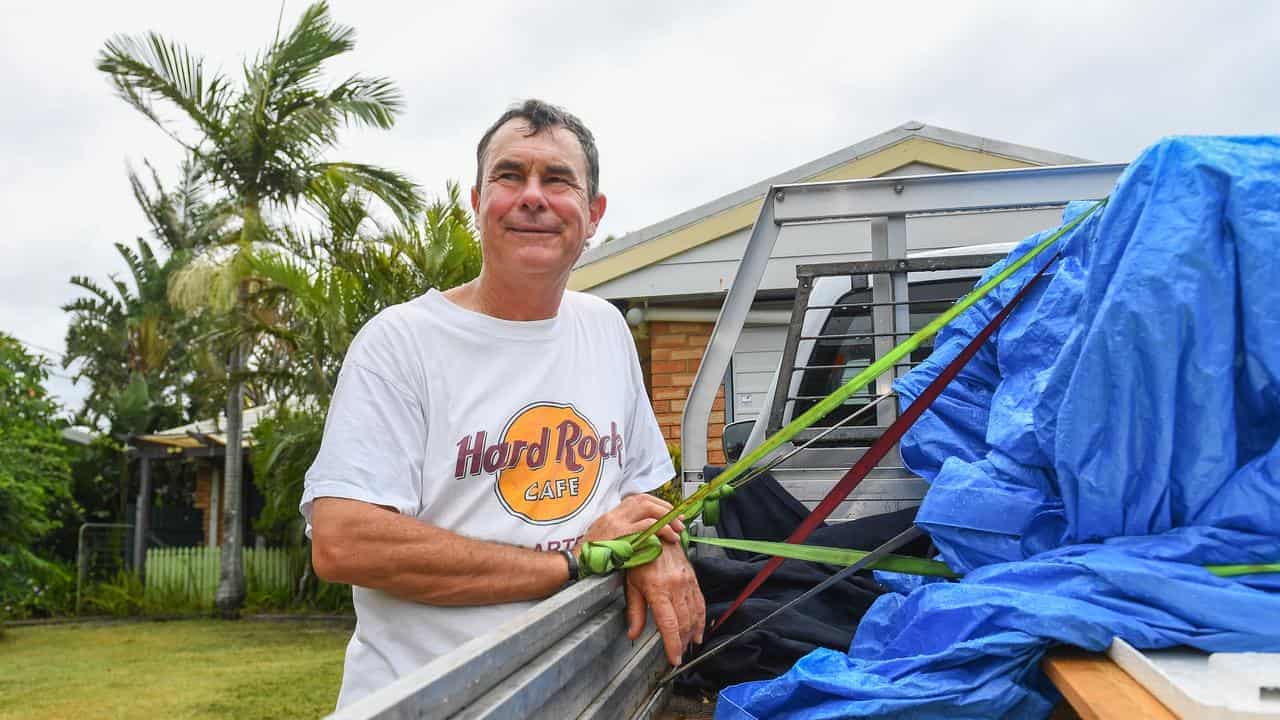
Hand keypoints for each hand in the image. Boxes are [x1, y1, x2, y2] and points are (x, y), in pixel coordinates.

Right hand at [584, 493, 684, 544]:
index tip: (671, 513)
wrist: (577, 562)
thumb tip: (648, 529)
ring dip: (666, 519)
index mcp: (613, 513)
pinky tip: (666, 537)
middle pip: (645, 500)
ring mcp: (616, 522)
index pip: (640, 498)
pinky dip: (659, 530)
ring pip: (647, 509)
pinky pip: (644, 526)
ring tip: (676, 531)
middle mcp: (615, 514)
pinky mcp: (619, 534)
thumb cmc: (594, 554)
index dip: (659, 504)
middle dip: (666, 509)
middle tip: (678, 522)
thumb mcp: (608, 535)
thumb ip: (625, 529)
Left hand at [624, 541, 704, 665]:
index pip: (669, 625)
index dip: (673, 645)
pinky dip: (701, 619)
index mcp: (658, 590)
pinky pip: (700, 602)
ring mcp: (687, 582)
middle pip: (684, 623)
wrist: (656, 533)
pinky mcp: (693, 579)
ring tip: (688, 645)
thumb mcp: (631, 584)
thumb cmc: (640, 557)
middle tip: (678, 655)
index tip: (674, 659)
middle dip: (683, 642)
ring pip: (694, 615)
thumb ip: (635, 611)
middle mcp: (676, 587)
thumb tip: (633, 634)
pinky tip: (699, 630)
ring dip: (693, 633)